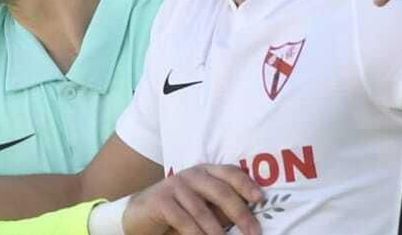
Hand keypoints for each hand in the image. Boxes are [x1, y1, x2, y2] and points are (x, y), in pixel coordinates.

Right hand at [121, 164, 262, 234]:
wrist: (141, 215)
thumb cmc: (179, 212)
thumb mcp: (203, 208)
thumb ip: (221, 209)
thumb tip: (249, 220)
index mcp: (206, 172)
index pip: (229, 172)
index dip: (246, 184)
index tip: (260, 199)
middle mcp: (191, 175)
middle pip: (220, 191)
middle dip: (240, 213)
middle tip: (254, 232)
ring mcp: (174, 186)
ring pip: (202, 210)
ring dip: (218, 232)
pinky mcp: (160, 200)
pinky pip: (183, 220)